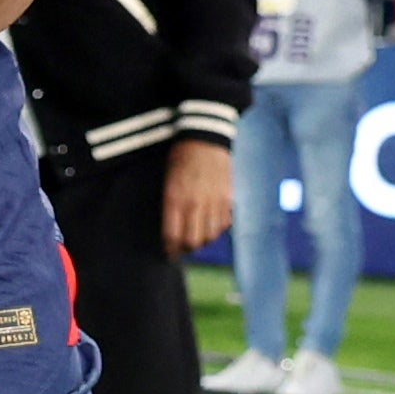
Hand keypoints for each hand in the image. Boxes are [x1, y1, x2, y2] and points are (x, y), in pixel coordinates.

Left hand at [160, 139, 234, 254]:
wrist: (205, 140)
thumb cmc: (180, 159)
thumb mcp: (167, 182)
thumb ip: (170, 207)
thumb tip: (172, 231)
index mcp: (175, 199)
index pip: (172, 236)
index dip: (170, 249)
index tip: (169, 254)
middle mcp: (195, 204)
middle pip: (192, 241)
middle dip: (186, 249)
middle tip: (183, 248)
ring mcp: (213, 202)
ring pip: (210, 236)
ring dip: (202, 241)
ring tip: (197, 237)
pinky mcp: (228, 199)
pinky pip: (223, 225)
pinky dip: (217, 229)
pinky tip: (211, 225)